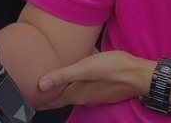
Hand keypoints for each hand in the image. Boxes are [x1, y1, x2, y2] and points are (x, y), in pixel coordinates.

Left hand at [38, 50, 152, 107]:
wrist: (141, 74)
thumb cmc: (113, 69)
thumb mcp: (84, 68)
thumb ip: (62, 76)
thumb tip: (40, 85)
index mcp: (78, 94)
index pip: (54, 101)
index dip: (41, 102)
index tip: (29, 101)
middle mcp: (86, 98)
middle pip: (63, 97)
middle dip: (51, 95)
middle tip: (37, 90)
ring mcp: (97, 95)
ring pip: (75, 92)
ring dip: (64, 88)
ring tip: (53, 82)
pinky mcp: (104, 89)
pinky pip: (86, 87)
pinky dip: (76, 83)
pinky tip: (76, 74)